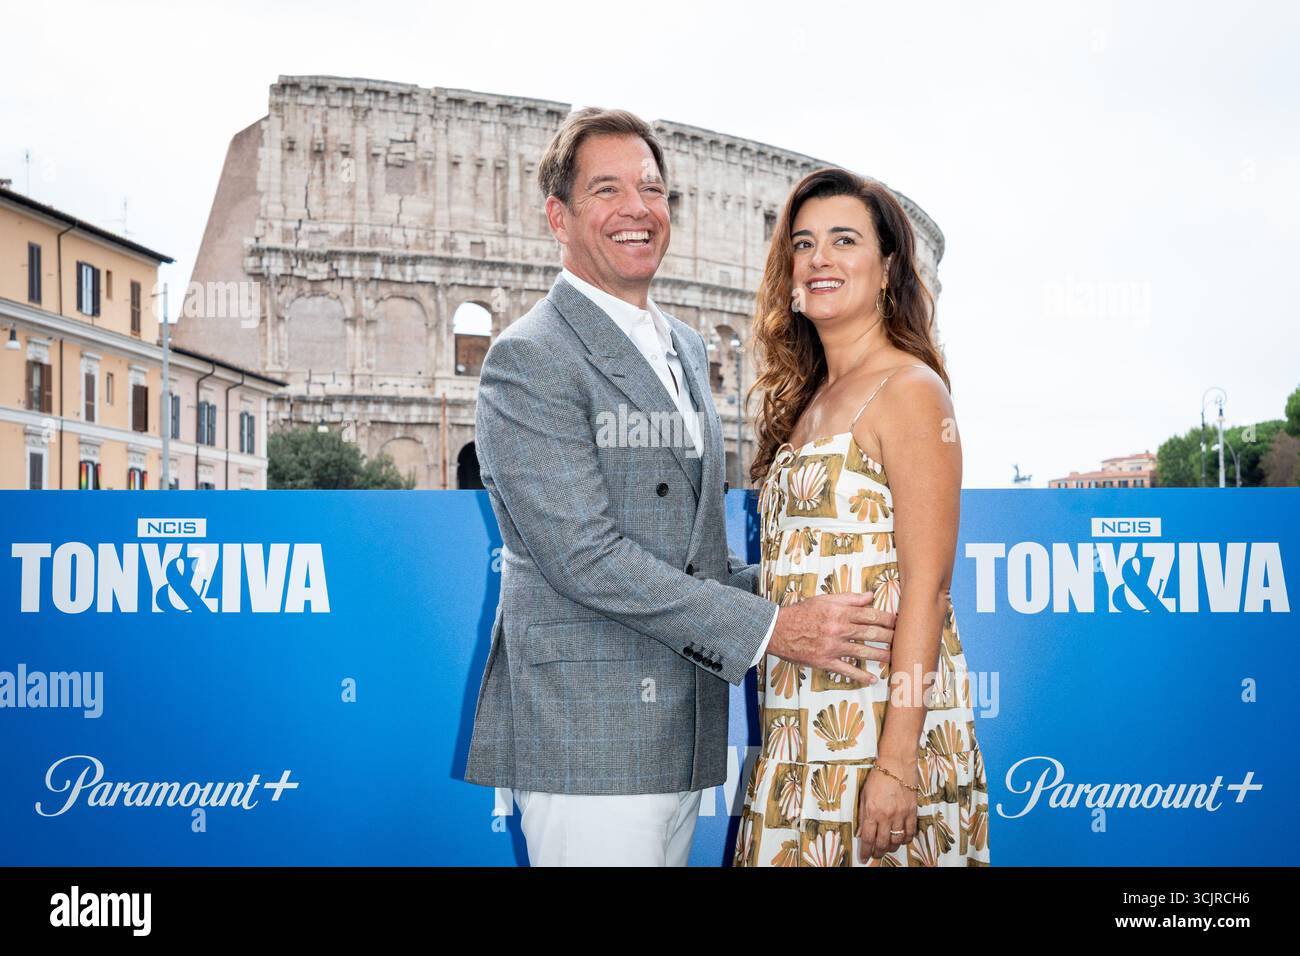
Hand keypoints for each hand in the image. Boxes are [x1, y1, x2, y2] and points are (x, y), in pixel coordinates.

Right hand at [767, 592, 896, 683]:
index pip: (870, 615)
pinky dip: (860, 676)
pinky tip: (872, 679)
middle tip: (903, 640)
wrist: (778, 630)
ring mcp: (832, 647)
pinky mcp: (825, 661)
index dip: (888, 619)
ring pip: (863, 652)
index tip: (899, 621)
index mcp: (839, 612)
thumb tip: (870, 596)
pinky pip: (846, 670)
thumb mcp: (824, 599)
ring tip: (894, 658)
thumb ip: (849, 598)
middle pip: (871, 633)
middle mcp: (838, 629)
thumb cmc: (802, 613)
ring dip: (881, 656)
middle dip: (890, 637)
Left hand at [857, 761, 919, 861]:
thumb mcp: (864, 795)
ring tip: (887, 847)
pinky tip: (901, 840)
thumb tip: (862, 832)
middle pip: (883, 843)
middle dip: (878, 852)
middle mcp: (887, 816)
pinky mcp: (912, 811)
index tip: (863, 857)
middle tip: (875, 855)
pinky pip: (910, 832)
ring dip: (891, 847)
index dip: (865, 851)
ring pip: (897, 841)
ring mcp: (901, 815)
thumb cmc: (878, 777)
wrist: (896, 764)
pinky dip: (906, 840)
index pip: (868, 838)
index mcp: (872, 811)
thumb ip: (863, 815)